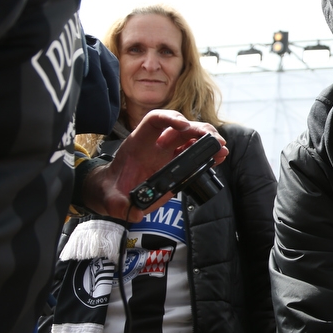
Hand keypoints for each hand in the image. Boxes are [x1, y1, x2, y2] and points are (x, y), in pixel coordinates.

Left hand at [81, 110, 227, 221]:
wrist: (116, 194)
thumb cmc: (112, 190)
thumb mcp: (110, 198)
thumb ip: (118, 205)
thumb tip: (135, 213)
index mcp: (139, 143)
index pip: (155, 120)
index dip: (170, 118)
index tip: (184, 126)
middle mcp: (157, 144)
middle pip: (181, 126)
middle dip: (199, 129)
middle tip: (214, 140)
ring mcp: (169, 153)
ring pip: (192, 137)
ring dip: (208, 140)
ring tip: (221, 149)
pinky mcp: (178, 164)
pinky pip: (196, 154)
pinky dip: (208, 154)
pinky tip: (219, 157)